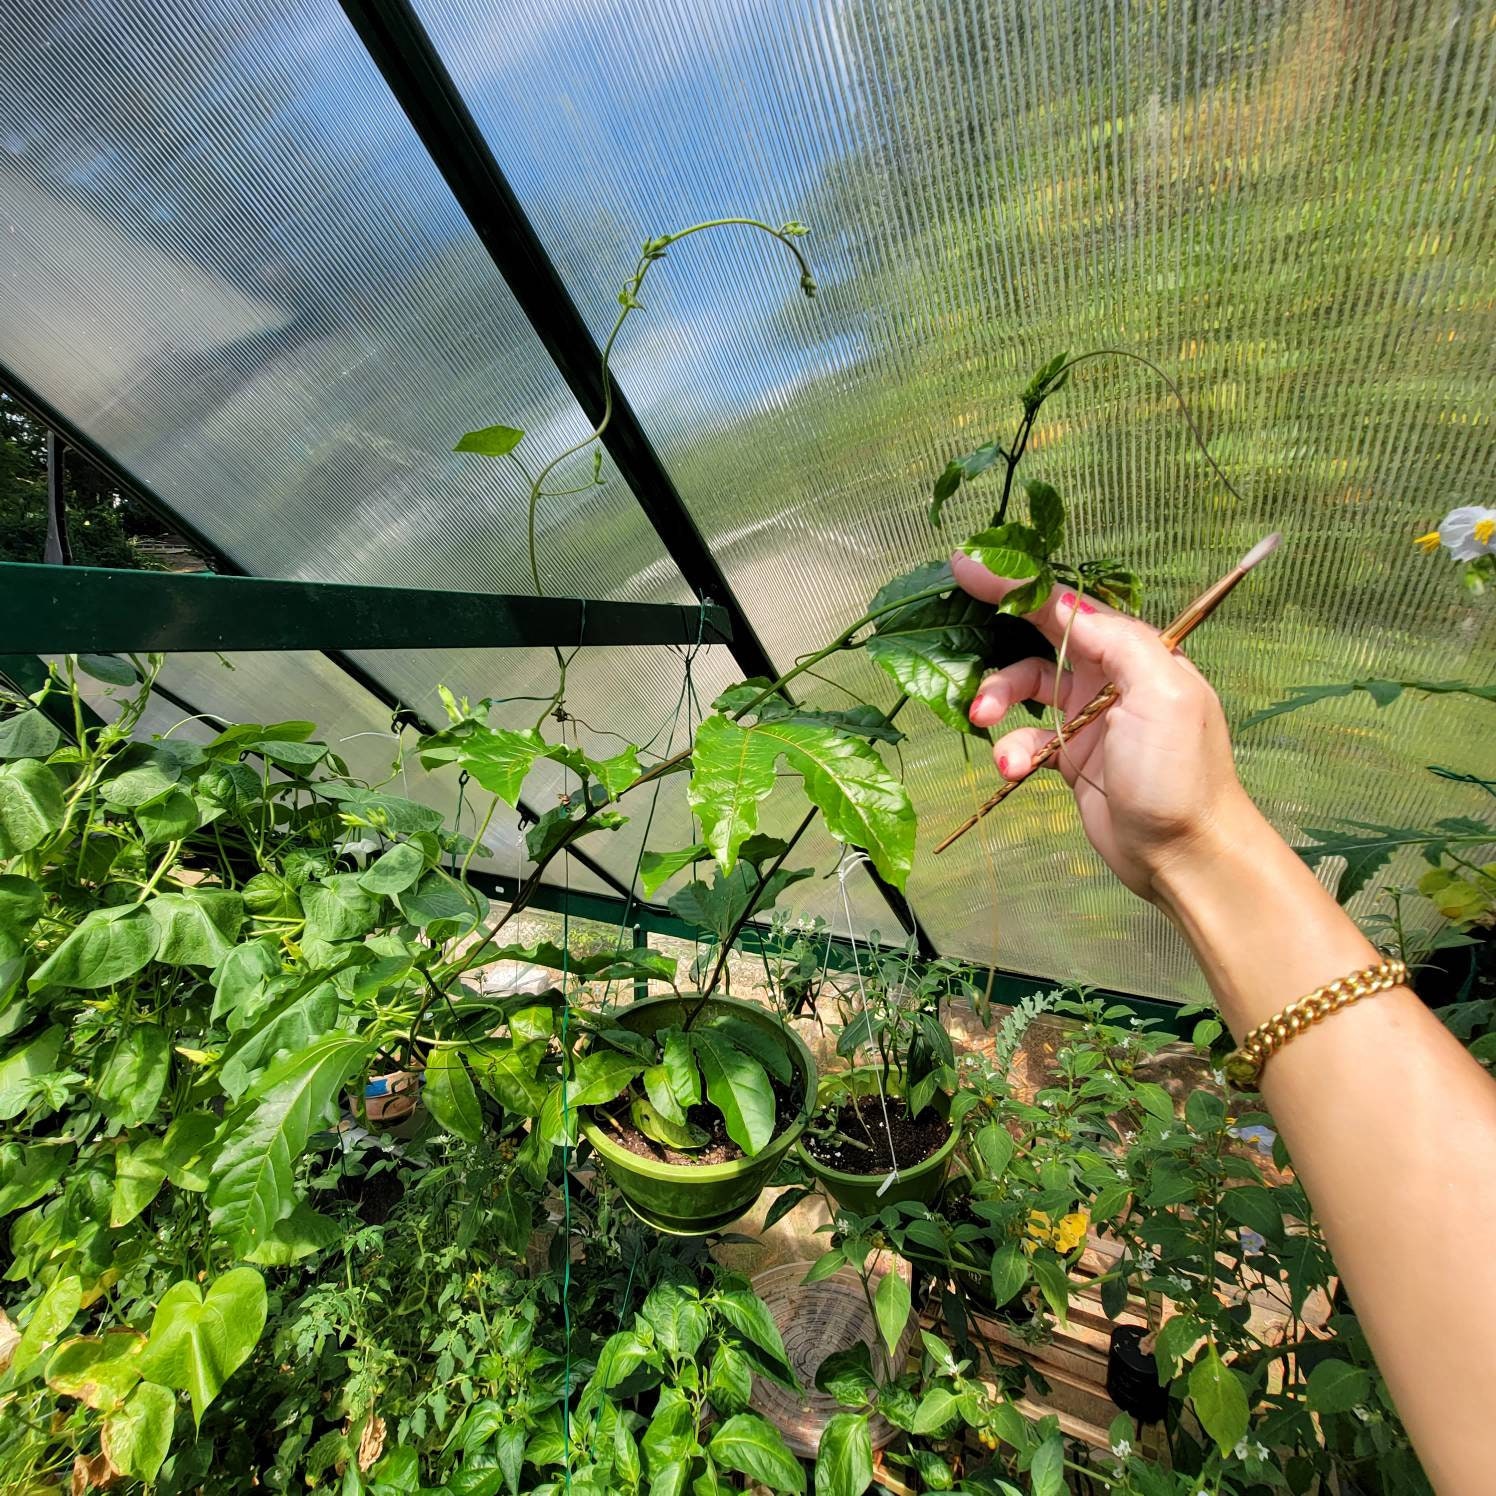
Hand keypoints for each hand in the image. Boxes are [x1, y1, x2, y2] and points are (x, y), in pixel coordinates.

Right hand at [950, 551, 1255, 899]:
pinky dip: (1011, 749)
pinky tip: (1013, 767)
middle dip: (996, 639)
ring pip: (1023, 687)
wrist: (1184, 856)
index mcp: (1136, 652)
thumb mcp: (1160, 694)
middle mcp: (1110, 677)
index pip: (1068, 605)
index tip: (968, 566)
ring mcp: (1087, 717)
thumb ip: (1115, 640)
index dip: (1017, 583)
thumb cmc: (1180, 774)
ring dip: (997, 699)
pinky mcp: (1069, 757)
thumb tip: (1065, 604)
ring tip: (983, 719)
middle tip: (951, 637)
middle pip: (1038, 639)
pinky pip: (1025, 738)